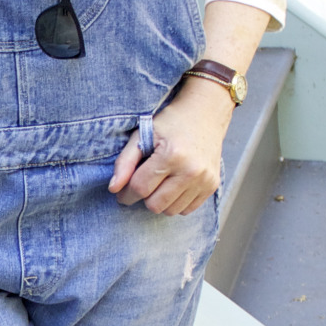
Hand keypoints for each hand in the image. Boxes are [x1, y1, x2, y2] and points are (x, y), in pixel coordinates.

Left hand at [109, 77, 231, 216]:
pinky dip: (176, 202)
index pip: (140, 188)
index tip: (122, 193)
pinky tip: (174, 185)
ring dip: (160, 201)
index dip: (126, 194)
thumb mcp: (142, 134)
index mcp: (171, 155)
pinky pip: (186, 210)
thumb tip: (113, 188)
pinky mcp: (212, 186)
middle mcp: (191, 170)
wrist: (205, 114)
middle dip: (143, 198)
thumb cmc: (170, 123)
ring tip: (160, 183)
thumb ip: (125, 162)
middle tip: (142, 185)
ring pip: (170, 211)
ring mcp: (204, 180)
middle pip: (155, 205)